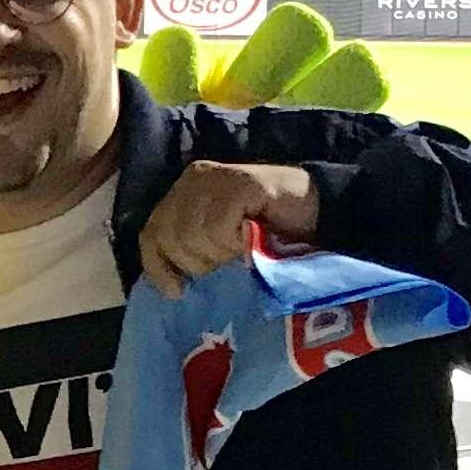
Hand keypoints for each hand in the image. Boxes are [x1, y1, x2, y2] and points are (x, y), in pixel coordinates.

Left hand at [137, 162, 319, 298]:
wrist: (319, 212)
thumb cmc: (267, 234)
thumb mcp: (218, 243)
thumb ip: (191, 249)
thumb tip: (168, 284)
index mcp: (183, 191)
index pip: (150, 233)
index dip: (158, 267)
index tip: (177, 291)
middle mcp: (194, 179)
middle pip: (170, 237)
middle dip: (197, 262)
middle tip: (227, 260)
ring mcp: (217, 178)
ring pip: (193, 235)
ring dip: (220, 253)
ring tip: (241, 247)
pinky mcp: (241, 183)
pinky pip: (218, 228)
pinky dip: (235, 243)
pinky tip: (251, 238)